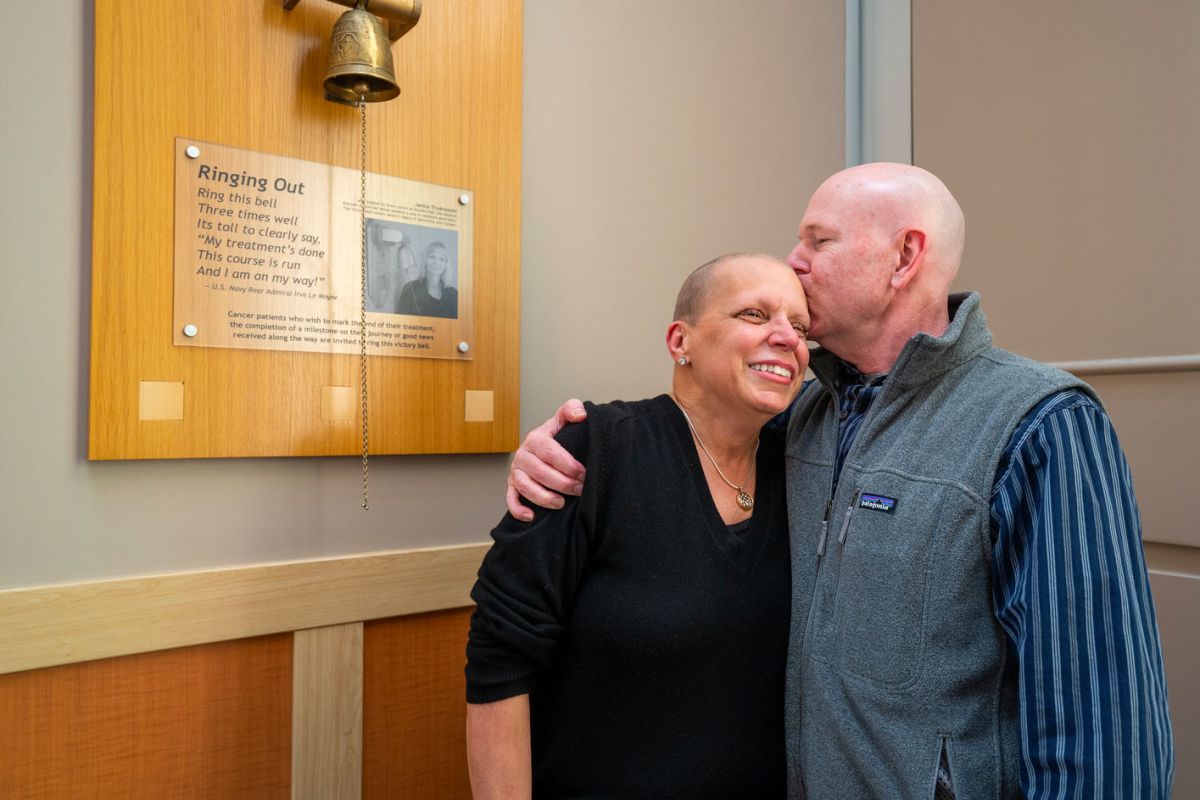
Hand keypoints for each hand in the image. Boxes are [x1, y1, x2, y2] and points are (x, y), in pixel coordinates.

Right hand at [506, 399, 587, 520]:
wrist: (543, 448)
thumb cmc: (557, 437)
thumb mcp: (563, 420)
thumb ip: (572, 409)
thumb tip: (580, 415)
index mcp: (536, 438)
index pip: (551, 452)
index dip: (568, 465)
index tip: (584, 474)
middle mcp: (523, 454)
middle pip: (540, 471)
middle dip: (562, 483)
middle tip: (579, 490)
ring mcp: (516, 471)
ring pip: (525, 486)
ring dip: (543, 497)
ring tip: (561, 503)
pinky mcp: (512, 485)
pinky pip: (510, 499)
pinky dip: (518, 509)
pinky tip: (531, 516)